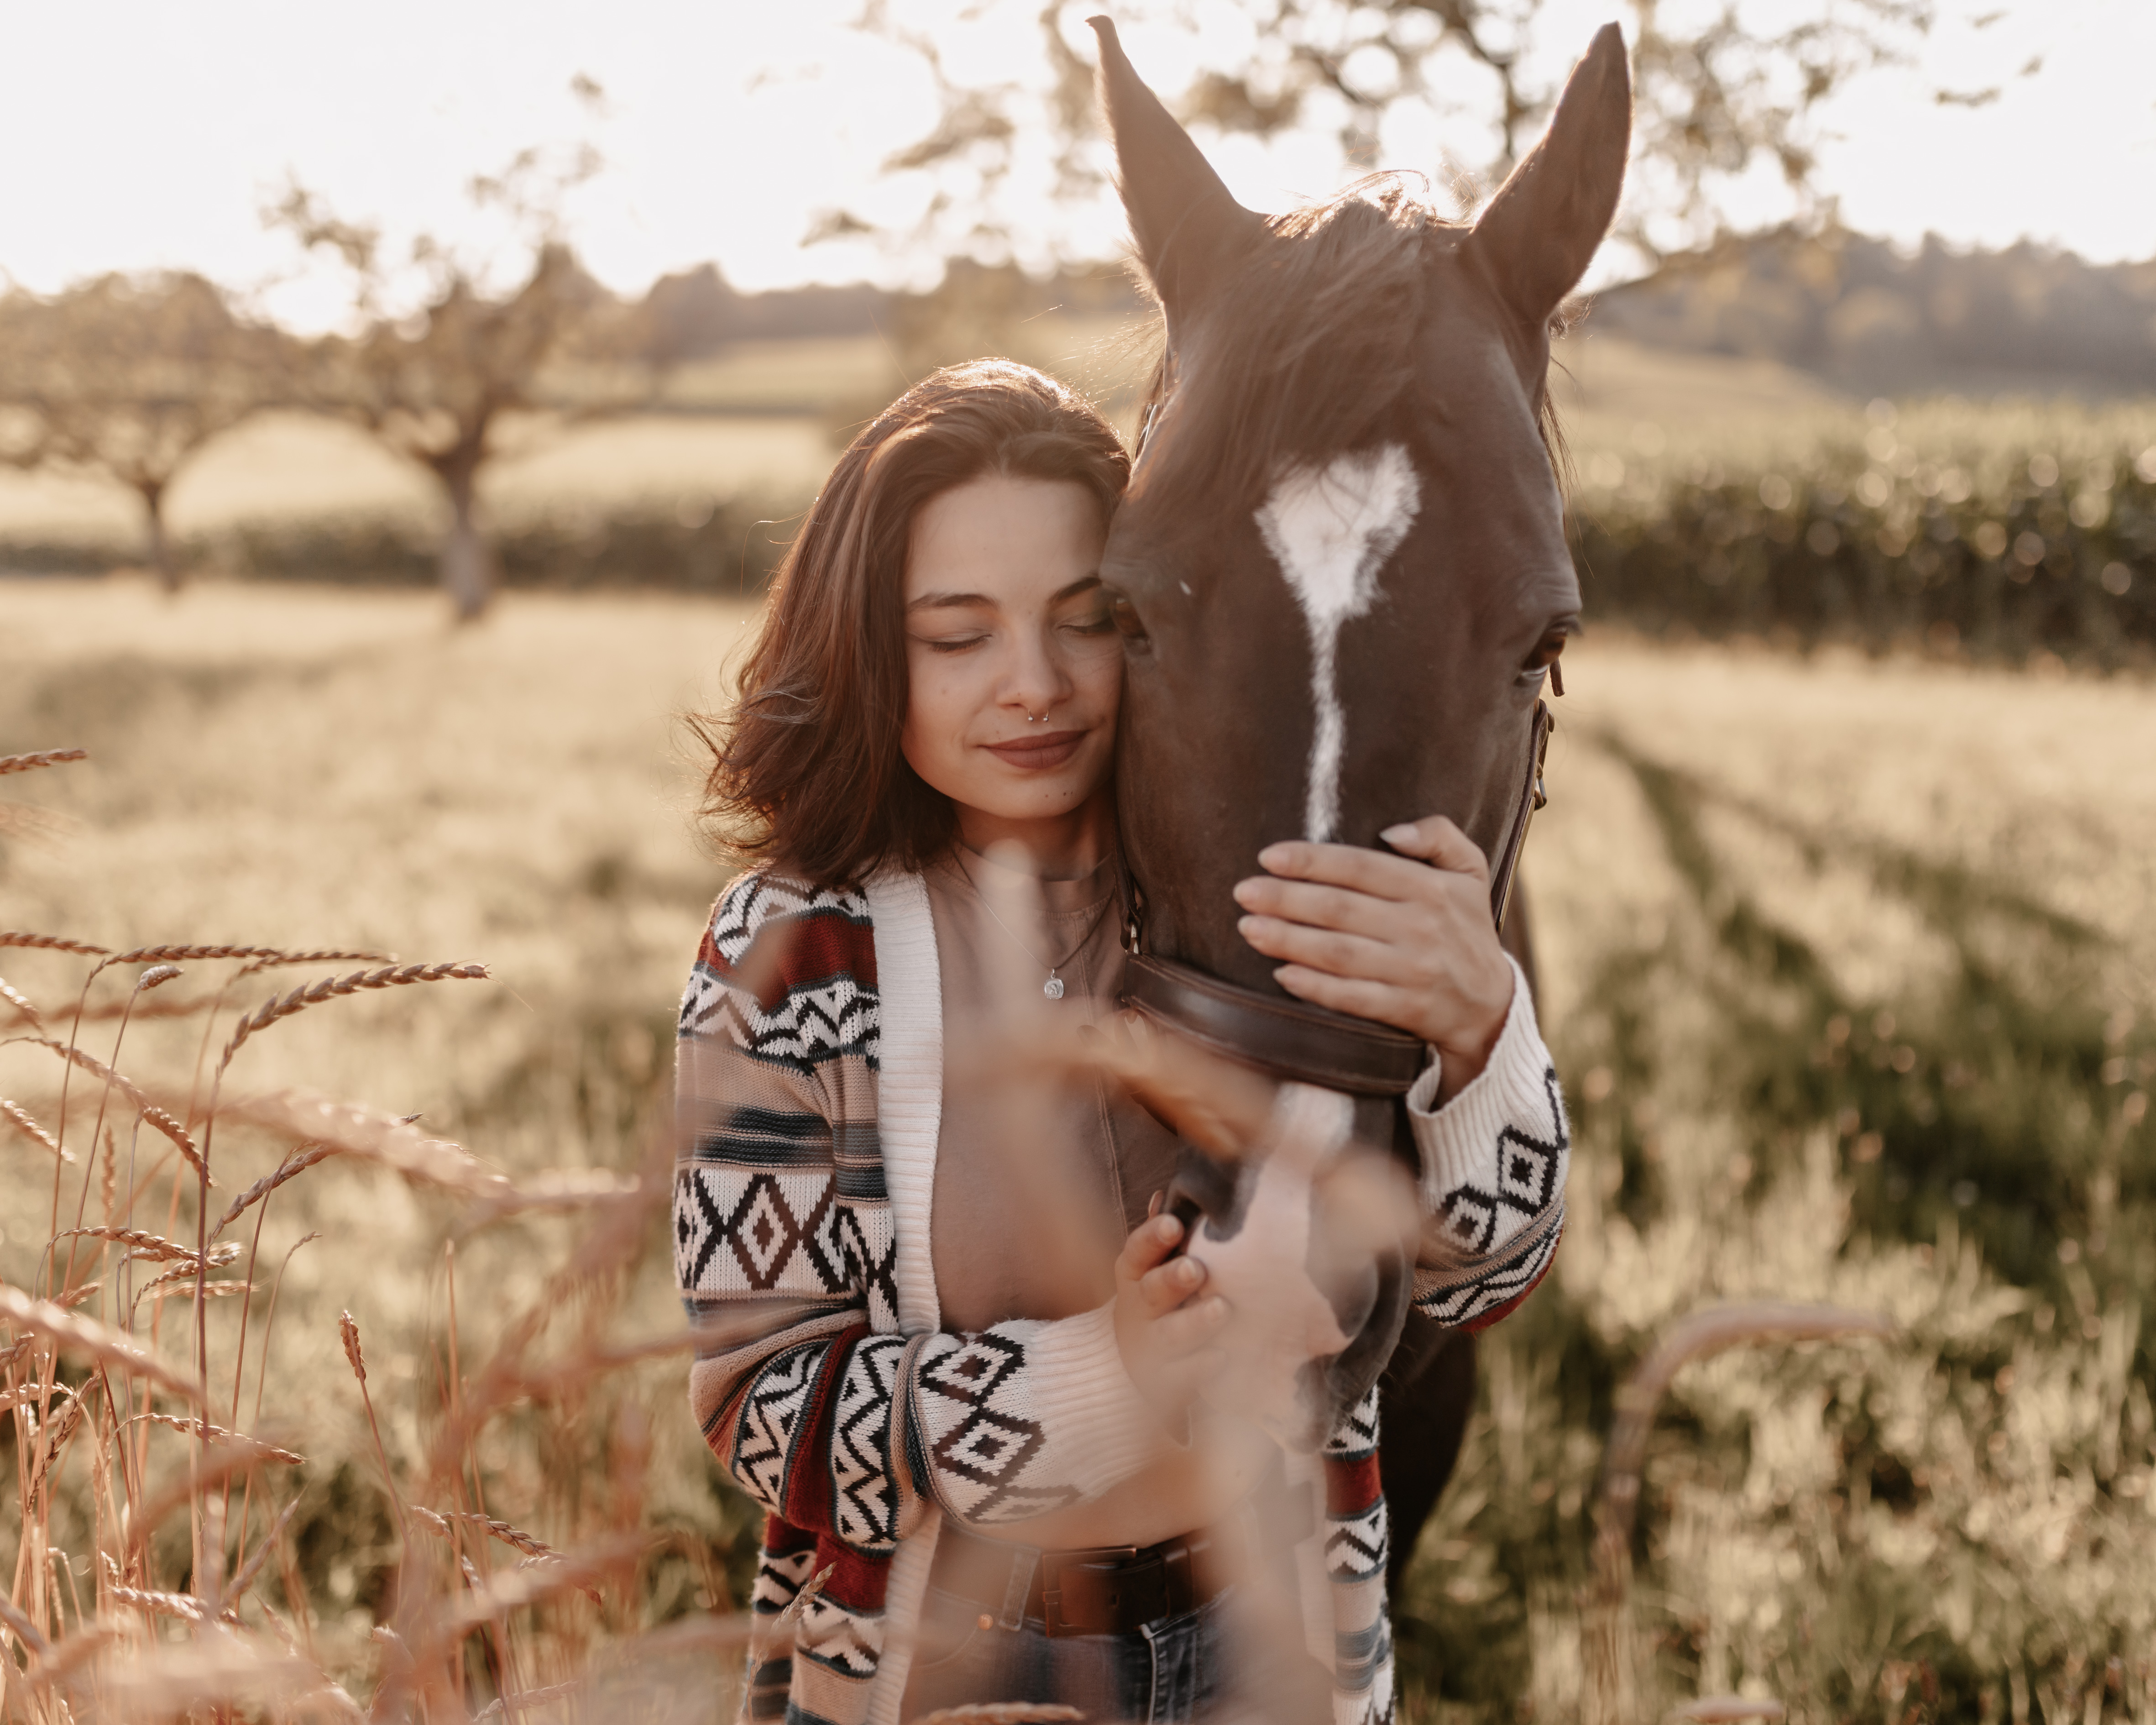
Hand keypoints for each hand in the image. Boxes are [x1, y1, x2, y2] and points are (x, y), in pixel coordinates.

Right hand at [1112, 1212, 1226, 1433]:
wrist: (1131, 1373)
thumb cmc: (1159, 1304)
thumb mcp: (1153, 1269)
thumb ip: (1162, 1237)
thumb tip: (1163, 1195)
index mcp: (1134, 1276)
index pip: (1138, 1252)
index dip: (1153, 1237)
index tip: (1174, 1224)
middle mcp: (1138, 1311)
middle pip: (1152, 1292)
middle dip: (1172, 1280)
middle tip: (1196, 1268)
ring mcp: (1149, 1350)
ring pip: (1169, 1336)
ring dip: (1194, 1323)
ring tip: (1221, 1309)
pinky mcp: (1163, 1385)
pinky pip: (1181, 1378)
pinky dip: (1200, 1368)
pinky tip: (1222, 1357)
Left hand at [1232, 816, 1513, 1097]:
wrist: (1490, 1004)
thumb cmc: (1465, 927)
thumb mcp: (1469, 871)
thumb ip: (1439, 835)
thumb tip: (1393, 831)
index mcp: (1432, 888)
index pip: (1360, 867)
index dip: (1312, 861)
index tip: (1269, 857)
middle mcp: (1422, 928)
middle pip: (1341, 909)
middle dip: (1286, 899)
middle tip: (1244, 892)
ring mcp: (1414, 971)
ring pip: (1340, 954)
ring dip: (1289, 941)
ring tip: (1249, 928)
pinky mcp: (1407, 1010)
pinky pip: (1354, 998)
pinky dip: (1317, 988)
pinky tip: (1282, 975)